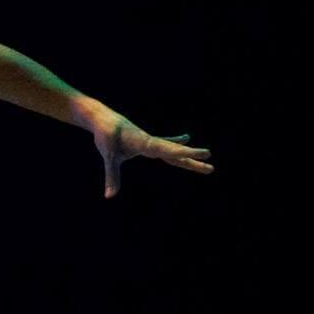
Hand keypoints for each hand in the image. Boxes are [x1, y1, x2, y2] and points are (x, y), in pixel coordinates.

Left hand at [90, 110, 212, 197]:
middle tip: (211, 168)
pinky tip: (185, 138)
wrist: (101, 117)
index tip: (205, 153)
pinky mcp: (145, 140)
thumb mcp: (109, 156)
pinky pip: (163, 143)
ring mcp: (150, 140)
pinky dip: (174, 142)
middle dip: (192, 161)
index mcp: (146, 143)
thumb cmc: (105, 135)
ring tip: (206, 155)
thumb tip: (109, 197)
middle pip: (175, 152)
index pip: (170, 150)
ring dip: (187, 154)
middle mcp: (152, 141)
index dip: (186, 152)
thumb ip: (112, 176)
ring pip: (172, 149)